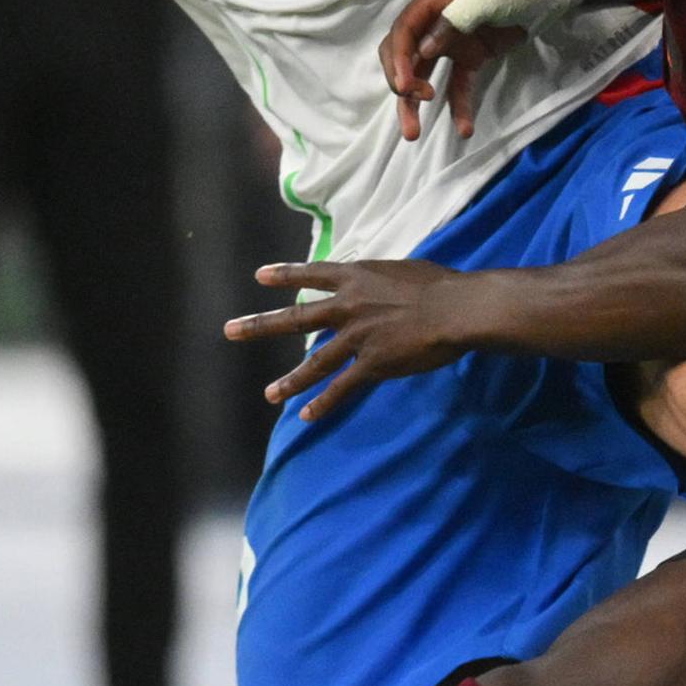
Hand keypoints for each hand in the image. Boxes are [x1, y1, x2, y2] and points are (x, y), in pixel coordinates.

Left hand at [226, 260, 472, 421]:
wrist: (455, 310)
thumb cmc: (440, 285)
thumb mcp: (404, 269)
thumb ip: (383, 278)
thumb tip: (381, 282)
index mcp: (357, 277)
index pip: (313, 274)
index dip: (286, 274)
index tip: (260, 276)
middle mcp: (348, 305)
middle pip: (296, 317)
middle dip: (260, 325)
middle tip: (230, 330)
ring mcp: (356, 336)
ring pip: (314, 362)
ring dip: (290, 381)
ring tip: (269, 394)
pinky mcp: (371, 364)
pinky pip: (342, 388)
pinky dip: (323, 403)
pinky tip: (306, 416)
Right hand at [380, 0, 524, 142]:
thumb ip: (457, 18)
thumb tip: (424, 50)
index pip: (404, 29)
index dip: (399, 58)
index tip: (406, 87)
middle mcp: (436, 19)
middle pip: (404, 53)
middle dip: (401, 81)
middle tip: (415, 102)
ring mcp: (454, 39)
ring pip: (423, 74)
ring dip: (415, 103)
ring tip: (413, 135)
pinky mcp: (472, 56)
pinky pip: (458, 84)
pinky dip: (458, 106)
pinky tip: (464, 129)